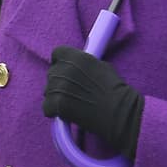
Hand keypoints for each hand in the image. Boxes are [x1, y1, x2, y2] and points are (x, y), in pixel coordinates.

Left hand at [43, 45, 144, 159]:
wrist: (119, 112)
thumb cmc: (115, 90)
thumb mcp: (102, 67)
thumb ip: (83, 64)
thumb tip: (75, 66)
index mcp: (77, 57)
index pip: (57, 53)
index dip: (60, 62)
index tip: (64, 70)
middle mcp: (66, 69)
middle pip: (52, 73)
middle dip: (59, 82)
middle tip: (72, 92)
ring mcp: (60, 87)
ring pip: (48, 91)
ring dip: (56, 97)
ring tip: (72, 104)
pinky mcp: (57, 104)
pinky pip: (46, 107)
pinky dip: (53, 111)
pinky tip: (66, 113)